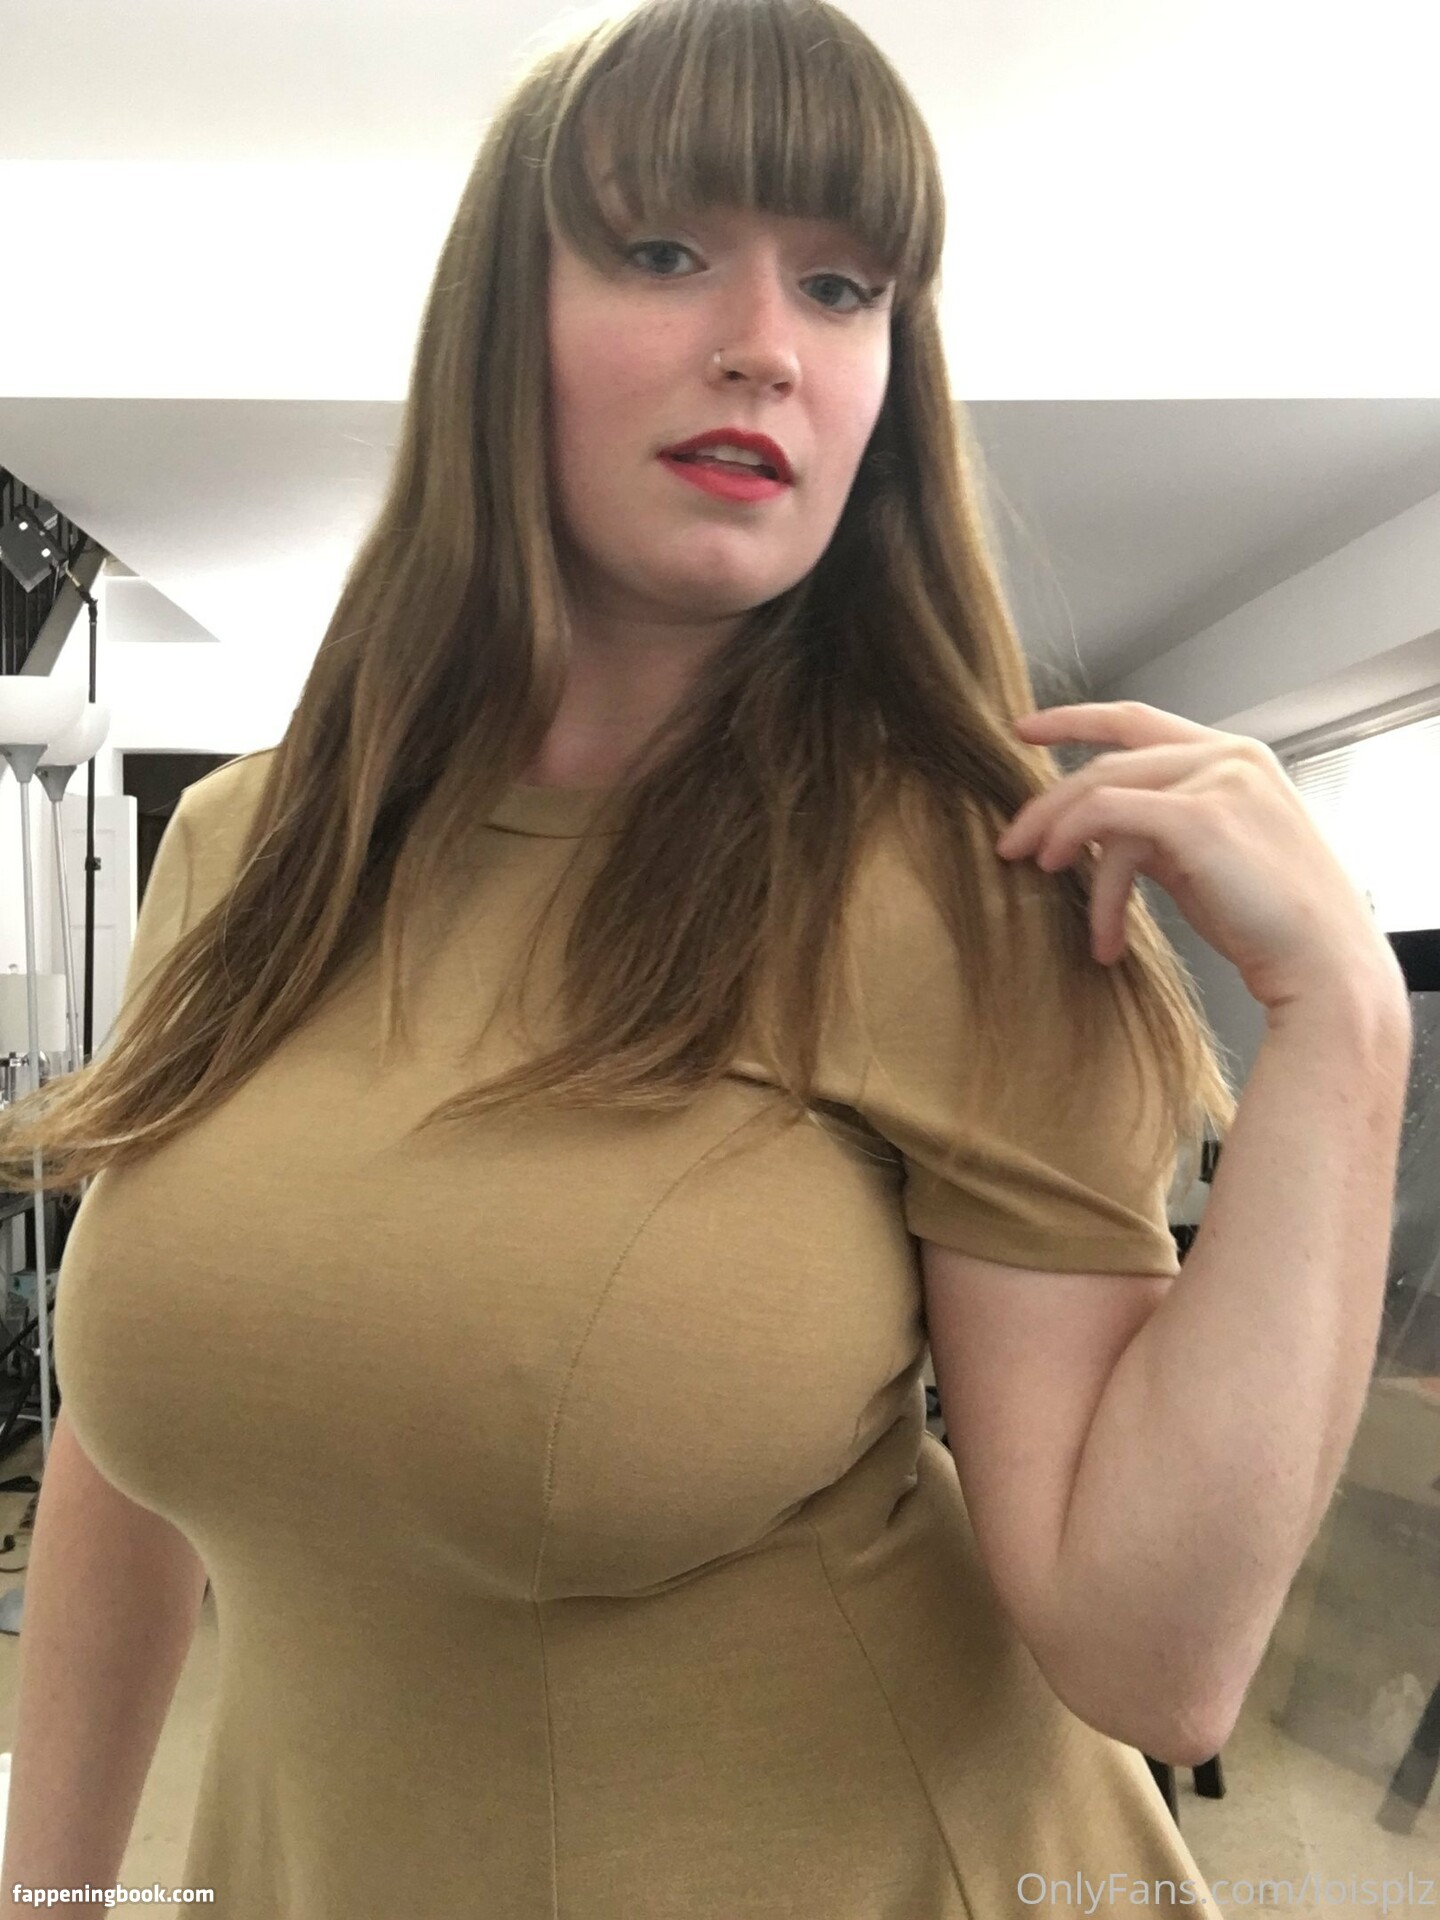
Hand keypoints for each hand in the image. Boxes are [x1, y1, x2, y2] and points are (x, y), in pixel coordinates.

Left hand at [994, 700, 1404, 1014]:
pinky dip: (1083, 858)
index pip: (1139, 721)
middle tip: (1010, 845)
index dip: (1075, 720)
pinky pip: (1108, 820)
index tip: (1024, 730)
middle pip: (1107, 761)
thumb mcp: (1208, 858)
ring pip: (1100, 789)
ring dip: (1056, 836)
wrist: (1323, 963)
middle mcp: (1228, 756)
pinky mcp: (1200, 816)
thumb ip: (1161, 830)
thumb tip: (1098, 836)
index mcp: (1235, 756)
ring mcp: (1218, 779)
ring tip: (1038, 876)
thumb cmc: (1271, 922)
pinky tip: (1092, 920)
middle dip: (1048, 804)